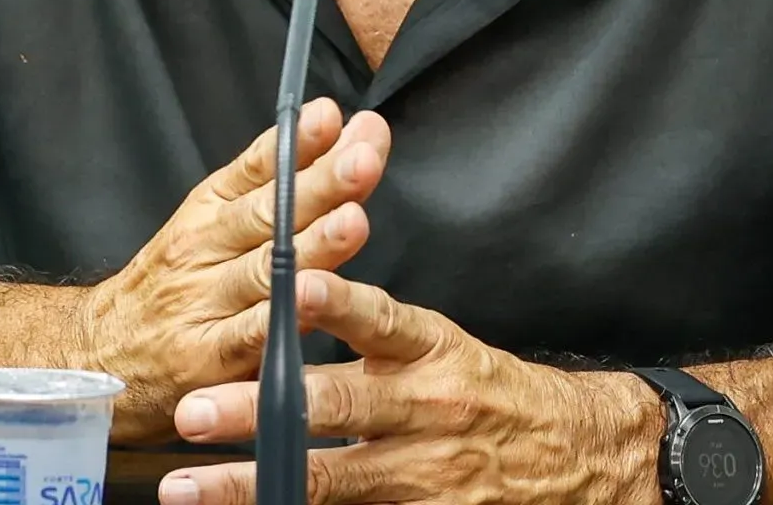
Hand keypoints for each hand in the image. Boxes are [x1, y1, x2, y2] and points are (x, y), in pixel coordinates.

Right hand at [84, 100, 390, 442]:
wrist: (96, 353)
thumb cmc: (170, 285)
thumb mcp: (205, 225)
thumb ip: (269, 187)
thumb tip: (336, 135)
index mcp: (208, 211)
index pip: (255, 168)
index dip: (294, 142)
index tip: (329, 115)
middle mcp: (203, 249)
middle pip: (267, 212)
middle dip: (321, 184)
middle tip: (363, 158)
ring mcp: (204, 303)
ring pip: (265, 268)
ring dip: (313, 245)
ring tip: (354, 221)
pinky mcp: (205, 358)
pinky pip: (249, 334)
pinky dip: (281, 317)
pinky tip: (313, 299)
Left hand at [157, 271, 658, 504]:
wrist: (584, 457)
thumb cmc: (495, 397)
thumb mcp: (446, 350)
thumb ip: (376, 338)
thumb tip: (287, 311)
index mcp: (432, 351)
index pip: (379, 318)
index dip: (335, 304)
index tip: (291, 287)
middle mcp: (427, 410)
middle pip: (334, 407)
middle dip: (258, 410)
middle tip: (193, 409)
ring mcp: (428, 474)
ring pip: (329, 479)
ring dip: (251, 483)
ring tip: (189, 487)